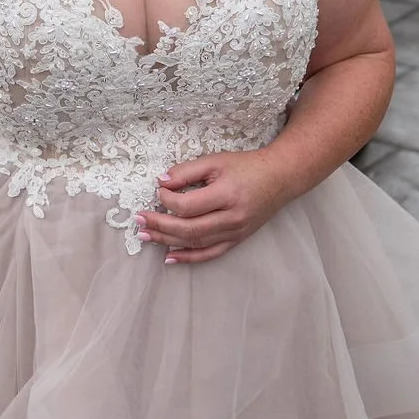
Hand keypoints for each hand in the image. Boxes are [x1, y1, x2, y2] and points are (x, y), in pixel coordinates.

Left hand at [135, 148, 300, 264]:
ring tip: (145, 236)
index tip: (159, 189)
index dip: (167, 199)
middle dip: (159, 225)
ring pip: (196, 243)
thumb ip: (186, 170)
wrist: (279, 178)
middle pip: (188, 229)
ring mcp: (235, 232)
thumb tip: (160, 181)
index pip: (187, 206)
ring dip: (167, 241)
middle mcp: (231, 218)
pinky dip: (188, 257)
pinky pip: (210, 253)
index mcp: (226, 195)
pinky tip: (169, 257)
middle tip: (138, 220)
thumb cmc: (246, 166)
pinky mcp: (237, 240)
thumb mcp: (215, 161)